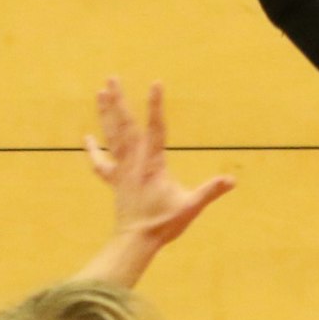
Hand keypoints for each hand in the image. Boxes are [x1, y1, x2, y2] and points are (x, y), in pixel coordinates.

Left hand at [86, 79, 235, 244]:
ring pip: (111, 137)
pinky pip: (100, 164)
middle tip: (112, 79)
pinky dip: (93, 151)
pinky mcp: (115, 181)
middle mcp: (134, 162)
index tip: (155, 84)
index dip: (156, 105)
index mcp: (153, 163)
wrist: (135, 240)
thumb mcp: (190, 207)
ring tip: (100, 93)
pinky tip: (87, 137)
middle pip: (125, 126)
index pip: (156, 128)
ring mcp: (122, 170)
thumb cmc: (164, 224)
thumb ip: (210, 191)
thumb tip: (232, 180)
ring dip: (105, 114)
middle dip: (119, 101)